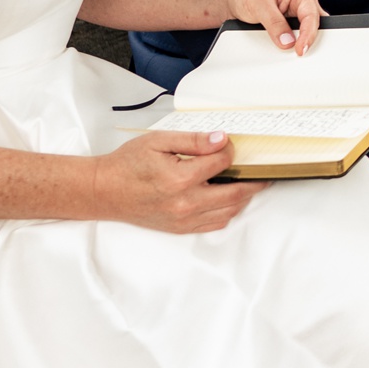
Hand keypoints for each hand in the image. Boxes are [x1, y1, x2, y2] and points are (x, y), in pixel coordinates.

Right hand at [90, 130, 266, 232]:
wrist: (104, 191)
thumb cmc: (127, 164)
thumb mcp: (158, 141)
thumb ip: (193, 140)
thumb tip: (221, 140)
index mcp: (179, 179)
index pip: (221, 163)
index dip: (230, 151)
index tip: (230, 145)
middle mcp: (184, 203)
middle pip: (234, 193)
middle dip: (253, 181)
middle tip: (264, 172)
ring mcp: (183, 219)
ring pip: (228, 212)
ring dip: (243, 198)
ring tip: (248, 184)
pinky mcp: (180, 228)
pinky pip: (214, 224)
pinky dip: (227, 211)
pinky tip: (228, 199)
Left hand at [222, 0, 322, 53]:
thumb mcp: (259, 4)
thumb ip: (274, 22)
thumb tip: (287, 41)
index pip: (311, 16)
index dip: (308, 35)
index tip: (300, 49)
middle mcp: (303, 6)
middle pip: (316, 27)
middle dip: (310, 41)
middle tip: (300, 54)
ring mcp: (296, 19)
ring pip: (307, 36)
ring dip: (301, 45)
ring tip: (292, 54)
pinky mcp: (288, 29)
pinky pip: (295, 41)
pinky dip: (291, 48)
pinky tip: (285, 52)